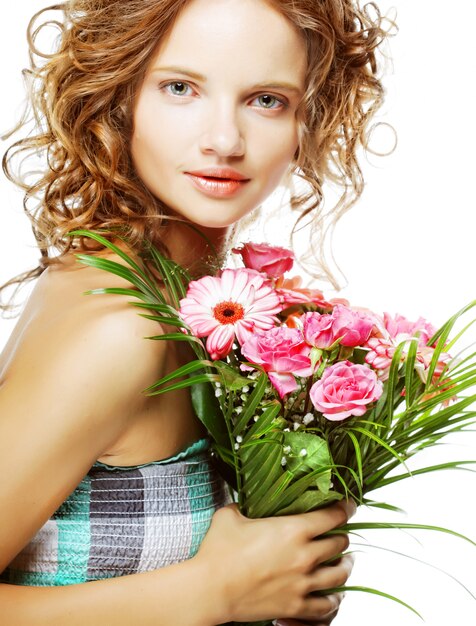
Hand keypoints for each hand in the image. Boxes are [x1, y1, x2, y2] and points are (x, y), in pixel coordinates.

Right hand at [193, 499, 354, 623]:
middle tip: (339, 533)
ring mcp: (302, 583)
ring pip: (339, 574)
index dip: (344, 509)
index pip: (332, 516)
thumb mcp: (231, 516)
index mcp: (293, 530)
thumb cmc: (219, 552)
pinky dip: (334, 599)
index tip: (347, 505)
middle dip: (341, 536)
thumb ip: (244, 506)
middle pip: (339, 544)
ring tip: (346, 562)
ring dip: (345, 566)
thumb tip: (246, 503)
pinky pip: (326, 605)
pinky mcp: (295, 606)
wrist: (210, 589)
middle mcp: (304, 555)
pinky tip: (334, 594)